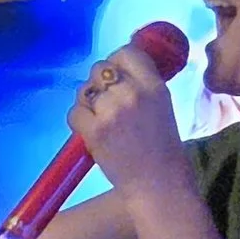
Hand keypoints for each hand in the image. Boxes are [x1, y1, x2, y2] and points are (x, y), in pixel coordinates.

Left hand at [69, 37, 191, 201]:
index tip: (117, 76)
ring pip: (84, 90)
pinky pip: (74, 112)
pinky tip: (92, 132)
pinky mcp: (94, 131)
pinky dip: (79, 121)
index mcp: (154, 86)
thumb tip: (119, 69)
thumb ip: (143, 85)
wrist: (159, 186)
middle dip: (99, 83)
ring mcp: (110, 111)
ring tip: (101, 120)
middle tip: (106, 103)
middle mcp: (131, 93)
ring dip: (88, 102)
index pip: (126, 52)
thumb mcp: (163, 106)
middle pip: (100, 69)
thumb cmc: (165, 150)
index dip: (117, 62)